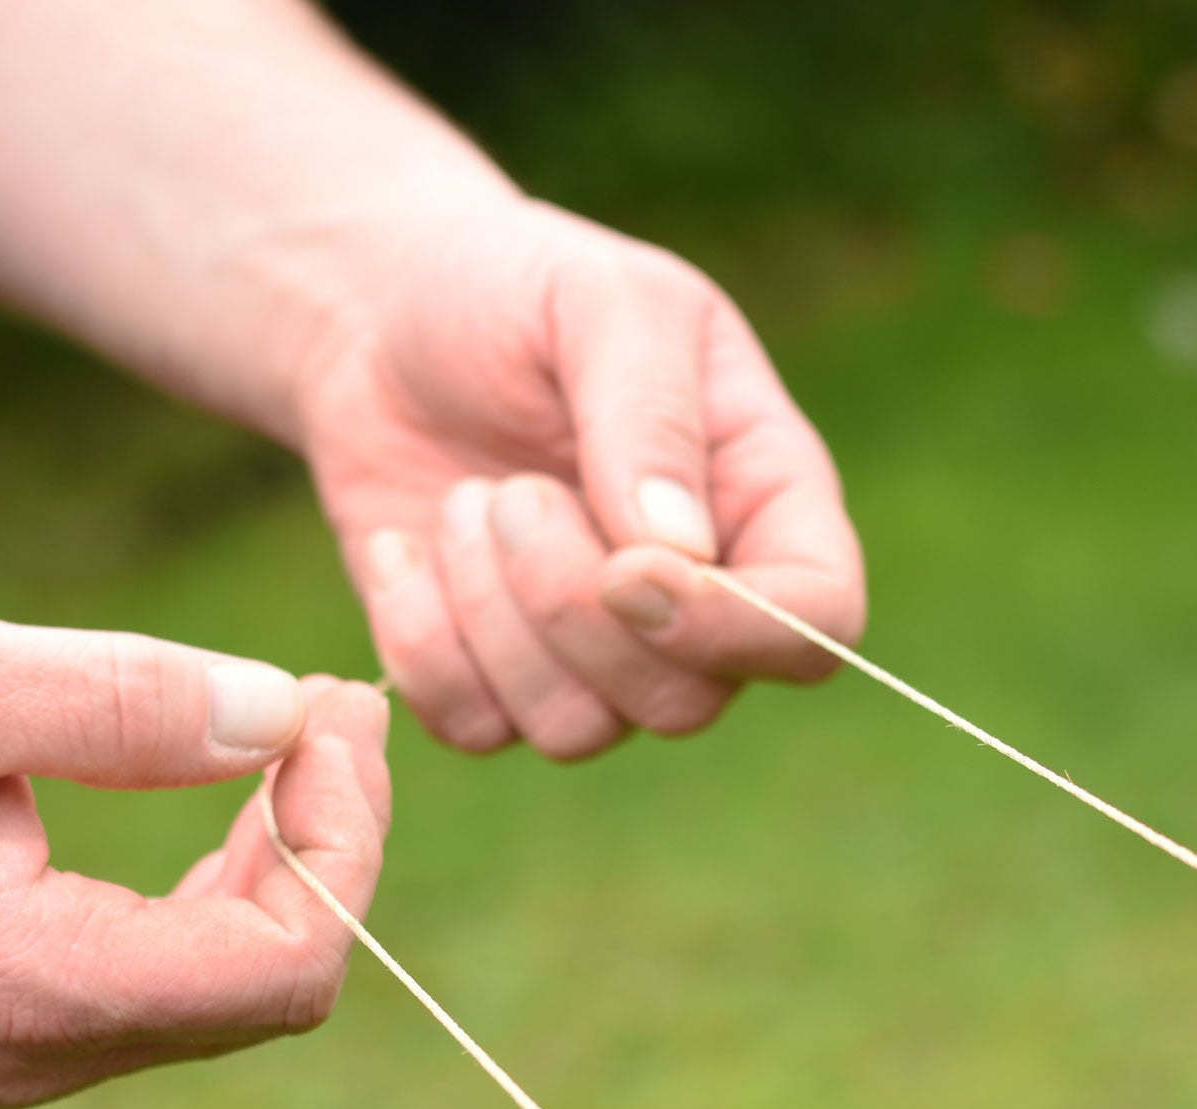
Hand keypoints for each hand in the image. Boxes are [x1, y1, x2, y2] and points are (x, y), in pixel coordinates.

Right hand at [0, 583, 389, 1106]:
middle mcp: (38, 1050)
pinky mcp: (18, 1019)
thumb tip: (283, 717)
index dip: (343, 842)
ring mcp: (28, 1049)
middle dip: (331, 838)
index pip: (277, 966)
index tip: (336, 712)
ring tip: (300, 724)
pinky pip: (173, 971)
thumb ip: (121, 702)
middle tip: (337, 701)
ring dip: (287, 855)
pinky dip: (226, 880)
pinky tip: (233, 785)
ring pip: (231, 983)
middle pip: (271, 982)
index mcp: (23, 982)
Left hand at [298, 197, 865, 758]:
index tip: (627, 570)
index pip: (817, 623)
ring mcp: (596, 657)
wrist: (379, 321)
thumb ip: (650, 411)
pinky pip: (476, 729)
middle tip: (510, 492)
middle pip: (685, 703)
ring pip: (577, 731)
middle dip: (573, 610)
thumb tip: (678, 553)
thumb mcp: (598, 297)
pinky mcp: (494, 684)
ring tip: (464, 504)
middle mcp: (697, 602)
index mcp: (765, 500)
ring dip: (493, 620)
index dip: (735, 629)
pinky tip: (403, 549)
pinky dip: (422, 641)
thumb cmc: (512, 289)